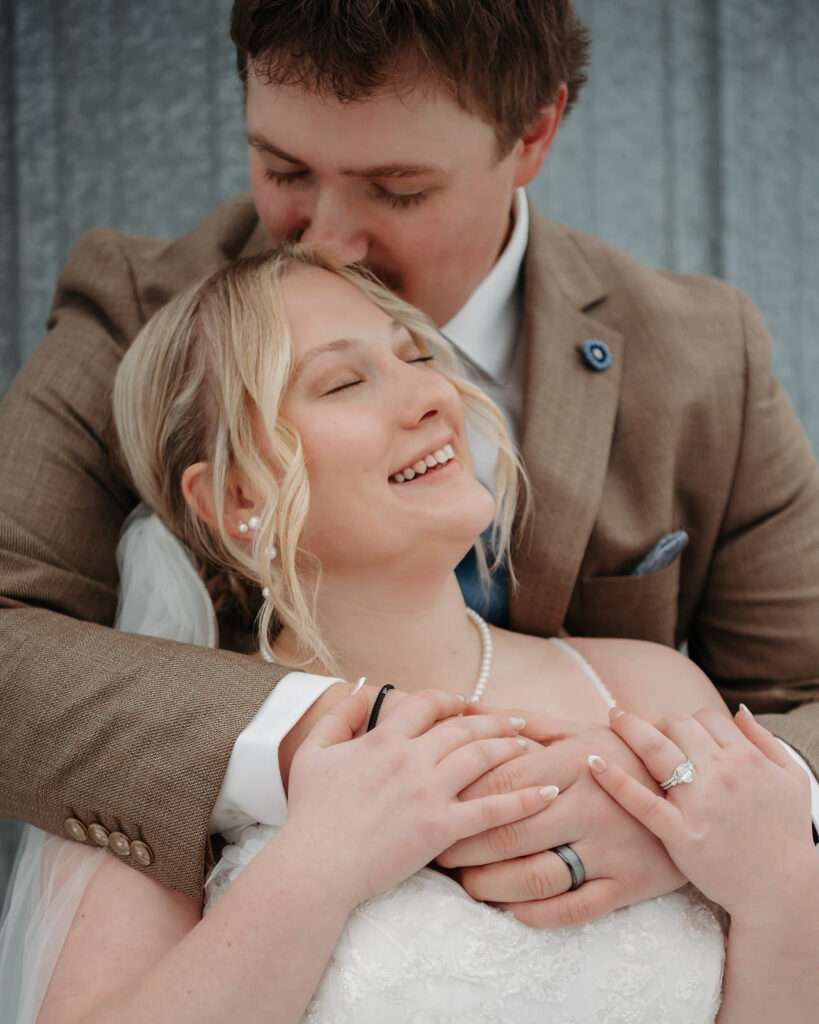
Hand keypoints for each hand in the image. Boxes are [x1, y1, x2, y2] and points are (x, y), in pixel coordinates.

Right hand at [285, 688, 553, 906]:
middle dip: (494, 719)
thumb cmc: (311, 814)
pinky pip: (493, 809)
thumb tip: (356, 686)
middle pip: (464, 727)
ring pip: (483, 757)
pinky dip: (525, 798)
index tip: (465, 704)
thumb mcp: (313, 753)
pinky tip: (549, 792)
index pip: (428, 704)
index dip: (451, 700)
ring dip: (511, 747)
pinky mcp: (441, 828)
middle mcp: (411, 759)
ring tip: (532, 746)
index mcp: (384, 740)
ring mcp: (429, 792)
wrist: (316, 865)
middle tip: (517, 720)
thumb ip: (337, 716)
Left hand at [436, 710, 683, 927]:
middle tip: (438, 854)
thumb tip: (467, 706)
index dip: (462, 800)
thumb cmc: (624, 755)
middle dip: (463, 848)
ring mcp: (612, 848)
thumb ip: (523, 722)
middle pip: (509, 833)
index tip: (435, 809)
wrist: (700, 790)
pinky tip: (509, 906)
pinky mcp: (630, 885)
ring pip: (535, 877)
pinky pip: (572, 909)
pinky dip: (533, 913)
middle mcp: (593, 803)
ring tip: (467, 883)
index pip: (502, 783)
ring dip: (490, 886)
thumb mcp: (579, 730)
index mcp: (577, 760)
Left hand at [589, 705, 816, 924]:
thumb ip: (765, 740)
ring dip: (631, 728)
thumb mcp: (792, 779)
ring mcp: (699, 804)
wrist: (780, 889)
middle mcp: (722, 774)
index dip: (690, 722)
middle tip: (647, 733)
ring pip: (658, 750)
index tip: (679, 732)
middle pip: (678, 726)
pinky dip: (615, 780)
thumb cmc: (786, 834)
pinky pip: (641, 801)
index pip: (707, 718)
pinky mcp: (680, 834)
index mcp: (747, 758)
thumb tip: (739, 710)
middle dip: (661, 725)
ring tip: (613, 717)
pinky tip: (594, 762)